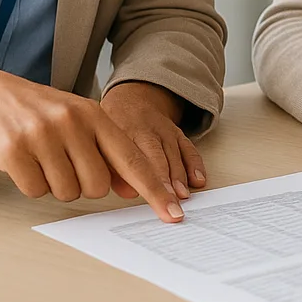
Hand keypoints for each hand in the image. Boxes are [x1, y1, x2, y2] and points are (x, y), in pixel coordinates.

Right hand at [0, 67, 184, 220]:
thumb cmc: (41, 113)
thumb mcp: (79, 122)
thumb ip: (106, 152)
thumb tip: (130, 189)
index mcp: (95, 114)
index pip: (133, 160)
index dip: (154, 190)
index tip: (173, 215)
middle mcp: (72, 121)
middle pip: (97, 186)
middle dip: (82, 184)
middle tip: (64, 161)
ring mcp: (42, 134)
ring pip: (66, 192)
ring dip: (55, 184)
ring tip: (42, 157)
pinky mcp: (14, 149)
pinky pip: (35, 191)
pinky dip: (31, 183)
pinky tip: (24, 160)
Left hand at [101, 80, 206, 199]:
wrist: (132, 98)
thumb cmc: (115, 124)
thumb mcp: (103, 141)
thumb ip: (112, 168)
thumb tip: (128, 193)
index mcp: (124, 131)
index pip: (134, 161)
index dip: (146, 183)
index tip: (154, 202)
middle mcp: (147, 130)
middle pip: (158, 158)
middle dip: (165, 182)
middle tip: (171, 202)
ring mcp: (164, 131)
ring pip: (174, 155)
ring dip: (180, 177)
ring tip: (183, 196)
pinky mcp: (178, 133)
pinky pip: (188, 149)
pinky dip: (195, 165)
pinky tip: (198, 180)